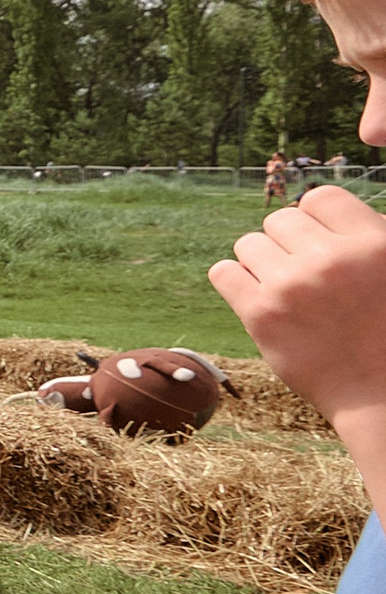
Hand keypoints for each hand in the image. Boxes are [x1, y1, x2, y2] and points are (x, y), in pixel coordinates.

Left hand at [209, 186, 385, 432]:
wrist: (381, 396)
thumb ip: (371, 236)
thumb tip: (325, 209)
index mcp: (375, 242)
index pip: (320, 197)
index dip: (318, 219)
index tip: (323, 243)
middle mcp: (332, 258)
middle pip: (280, 219)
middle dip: (289, 243)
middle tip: (306, 274)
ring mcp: (293, 286)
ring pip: (248, 244)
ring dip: (262, 262)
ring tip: (286, 288)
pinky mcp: (261, 315)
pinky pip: (223, 272)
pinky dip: (235, 281)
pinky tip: (258, 297)